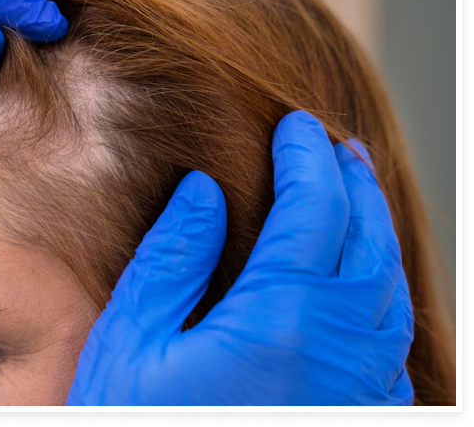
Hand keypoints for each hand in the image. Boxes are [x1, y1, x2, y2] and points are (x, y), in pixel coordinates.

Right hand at [67, 110, 413, 405]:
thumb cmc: (137, 426)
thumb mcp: (134, 340)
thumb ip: (173, 257)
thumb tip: (204, 191)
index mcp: (278, 322)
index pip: (314, 211)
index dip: (307, 160)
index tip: (296, 128)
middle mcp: (337, 351)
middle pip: (367, 241)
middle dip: (353, 184)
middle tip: (334, 148)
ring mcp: (356, 389)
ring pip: (390, 288)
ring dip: (374, 231)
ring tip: (353, 195)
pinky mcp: (356, 414)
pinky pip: (389, 336)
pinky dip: (378, 287)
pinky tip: (355, 276)